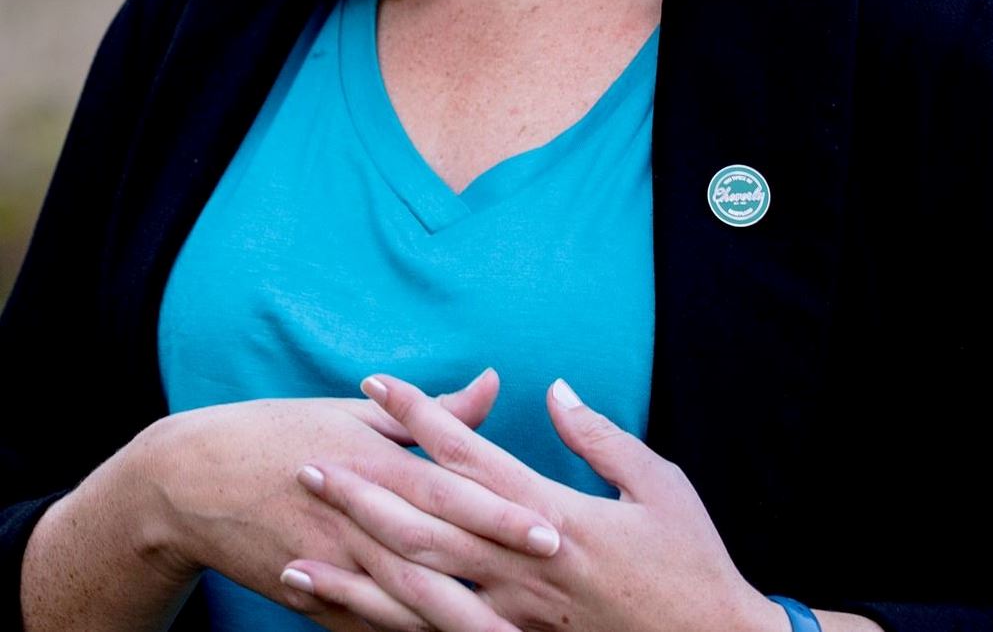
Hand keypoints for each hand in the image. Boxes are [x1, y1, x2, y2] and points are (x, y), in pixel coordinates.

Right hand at [140, 370, 557, 631]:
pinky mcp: (312, 598)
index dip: (499, 512)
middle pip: (434, 556)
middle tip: (549, 594)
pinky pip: (366, 627)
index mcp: (373, 464)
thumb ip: (433, 412)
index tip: (552, 530)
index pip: (448, 491)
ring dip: (455, 624)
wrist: (191, 479)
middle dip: (494, 579)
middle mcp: (356, 518)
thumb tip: (494, 382)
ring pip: (402, 605)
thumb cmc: (283, 432)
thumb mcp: (356, 413)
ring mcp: (331, 565)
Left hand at [280, 373, 775, 631]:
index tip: (376, 386)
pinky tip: (348, 614)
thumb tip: (556, 390)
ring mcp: (513, 616)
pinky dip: (384, 623)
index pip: (469, 456)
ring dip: (356, 566)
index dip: (419, 418)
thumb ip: (600, 438)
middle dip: (362, 490)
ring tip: (300, 546)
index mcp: (556, 514)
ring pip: (417, 590)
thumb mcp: (659, 485)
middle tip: (307, 464)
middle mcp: (522, 565)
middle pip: (424, 522)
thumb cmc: (691, 563)